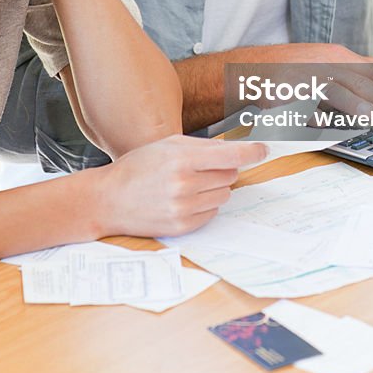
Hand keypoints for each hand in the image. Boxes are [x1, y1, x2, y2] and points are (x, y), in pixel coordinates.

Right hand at [94, 135, 266, 237]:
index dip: (252, 152)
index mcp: (182, 160)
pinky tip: (183, 199)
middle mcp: (185, 185)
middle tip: (200, 168)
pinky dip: (205, 204)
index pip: (231, 155)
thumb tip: (234, 149)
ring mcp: (184, 208)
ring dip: (214, 188)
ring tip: (187, 185)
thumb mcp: (168, 145)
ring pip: (224, 194)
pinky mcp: (183, 227)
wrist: (108, 200)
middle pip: (231, 175)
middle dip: (222, 169)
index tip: (264, 150)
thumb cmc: (139, 167)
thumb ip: (202, 146)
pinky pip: (213, 211)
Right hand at [258, 43, 372, 118]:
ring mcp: (305, 81)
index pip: (371, 72)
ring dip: (351, 103)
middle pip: (358, 81)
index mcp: (337, 57)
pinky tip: (329, 126)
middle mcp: (324, 66)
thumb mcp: (332, 59)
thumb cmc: (297, 68)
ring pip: (332, 90)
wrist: (255, 69)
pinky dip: (317, 117)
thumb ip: (365, 64)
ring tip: (370, 117)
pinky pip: (304, 108)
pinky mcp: (287, 97)